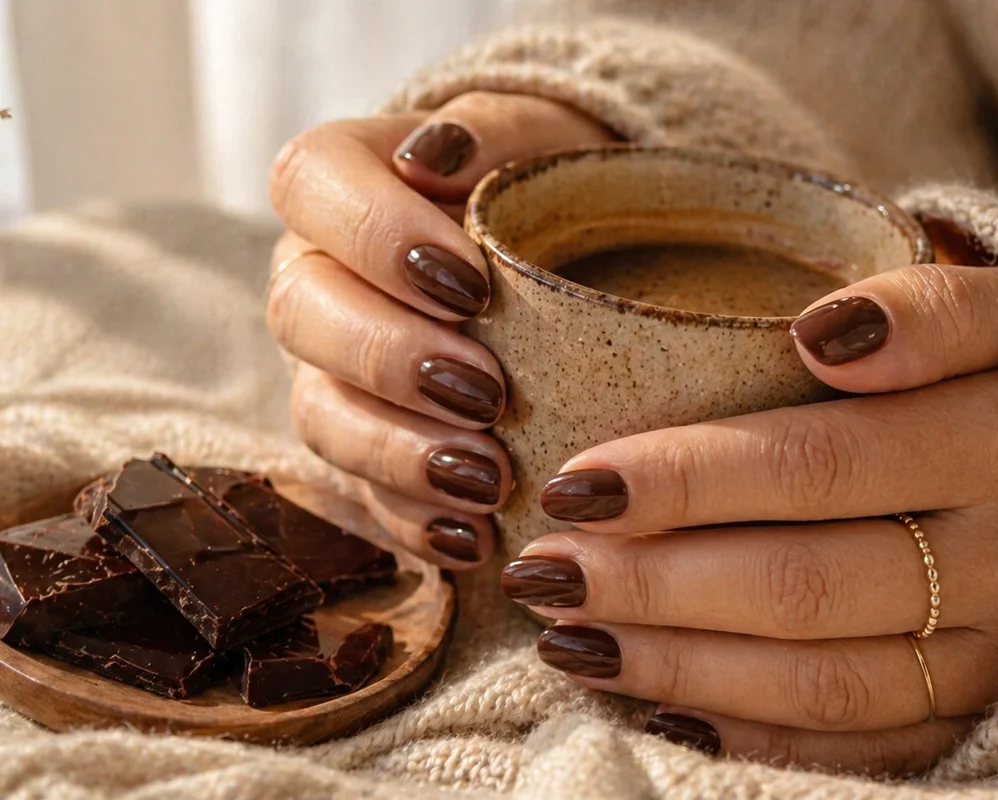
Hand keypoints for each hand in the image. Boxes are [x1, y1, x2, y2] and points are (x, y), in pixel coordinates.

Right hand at [266, 92, 613, 567]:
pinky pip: (363, 493)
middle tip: (486, 389)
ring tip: (489, 478)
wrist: (572, 256)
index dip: (374, 235)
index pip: (313, 188)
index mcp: (343, 183)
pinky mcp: (366, 446)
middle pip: (303, 314)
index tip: (469, 282)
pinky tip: (474, 535)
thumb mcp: (541, 141)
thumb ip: (495, 131)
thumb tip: (436, 150)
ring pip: (322, 416)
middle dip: (392, 359)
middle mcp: (319, 277)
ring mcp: (332, 369)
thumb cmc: (550, 187)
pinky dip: (416, 518)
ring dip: (401, 454)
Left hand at [501, 255, 997, 775]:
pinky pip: (858, 745)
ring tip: (567, 638)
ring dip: (675, 664)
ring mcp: (997, 652)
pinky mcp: (982, 712)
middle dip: (651, 583)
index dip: (685, 478)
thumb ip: (931, 306)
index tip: (575, 476)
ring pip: (817, 680)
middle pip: (800, 584)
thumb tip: (819, 331)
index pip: (814, 464)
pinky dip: (748, 733)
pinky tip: (658, 703)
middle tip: (542, 567)